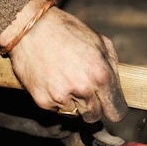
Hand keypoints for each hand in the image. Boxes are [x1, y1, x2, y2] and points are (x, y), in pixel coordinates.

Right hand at [0, 0, 128, 122]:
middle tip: (86, 91)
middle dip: (94, 107)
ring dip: (74, 103)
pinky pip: (56, 110)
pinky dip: (56, 99)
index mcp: (101, 75)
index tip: (110, 106)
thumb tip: (117, 85)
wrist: (29, 29)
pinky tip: (53, 80)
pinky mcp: (43, 101)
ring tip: (67, 80)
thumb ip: (112, 66)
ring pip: (75, 114)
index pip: (116, 112)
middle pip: (95, 116)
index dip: (114, 109)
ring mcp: (62, 97)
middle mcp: (83, 89)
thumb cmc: (66, 31)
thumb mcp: (99, 41)